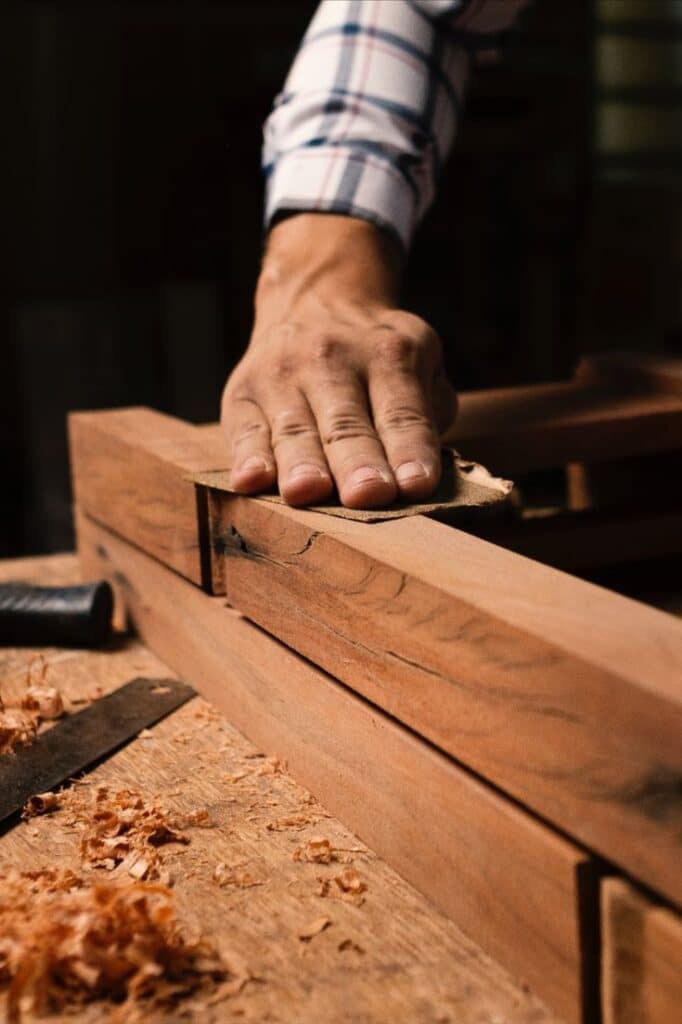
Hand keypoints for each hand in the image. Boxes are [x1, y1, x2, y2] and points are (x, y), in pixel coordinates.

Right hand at [221, 214, 455, 508]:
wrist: (314, 301)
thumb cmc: (377, 359)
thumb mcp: (418, 364)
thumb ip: (428, 415)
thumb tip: (422, 472)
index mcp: (389, 355)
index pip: (403, 413)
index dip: (409, 450)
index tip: (416, 485)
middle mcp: (332, 360)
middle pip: (347, 424)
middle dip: (358, 463)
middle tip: (368, 494)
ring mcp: (282, 375)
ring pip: (295, 430)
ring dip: (302, 464)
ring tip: (308, 492)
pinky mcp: (242, 394)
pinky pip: (245, 431)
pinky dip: (247, 457)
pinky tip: (251, 480)